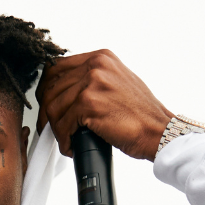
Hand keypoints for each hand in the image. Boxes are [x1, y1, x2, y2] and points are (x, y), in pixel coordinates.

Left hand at [36, 49, 173, 160]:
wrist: (158, 130)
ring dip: (56, 129)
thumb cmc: (140, 113)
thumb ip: (93, 79)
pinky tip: (72, 146)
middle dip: (47, 111)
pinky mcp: (89, 104)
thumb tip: (65, 91)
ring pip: (54, 107)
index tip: (46, 103)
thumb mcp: (117, 82)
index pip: (57, 67)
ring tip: (67, 139)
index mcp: (101, 58)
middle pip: (51, 87)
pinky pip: (62, 124)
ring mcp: (92, 83)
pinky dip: (64, 140)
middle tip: (51, 127)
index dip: (47, 88)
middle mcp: (96, 66)